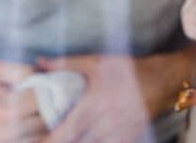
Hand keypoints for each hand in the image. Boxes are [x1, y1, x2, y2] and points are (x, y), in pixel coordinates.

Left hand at [36, 54, 154, 142]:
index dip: (48, 141)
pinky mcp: (126, 140)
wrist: (161, 82)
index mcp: (91, 107)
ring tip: (68, 138)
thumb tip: (38, 62)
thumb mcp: (95, 62)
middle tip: (42, 141)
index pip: (64, 133)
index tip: (35, 141)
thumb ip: (65, 63)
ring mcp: (116, 136)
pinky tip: (88, 138)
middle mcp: (103, 125)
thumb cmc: (126, 70)